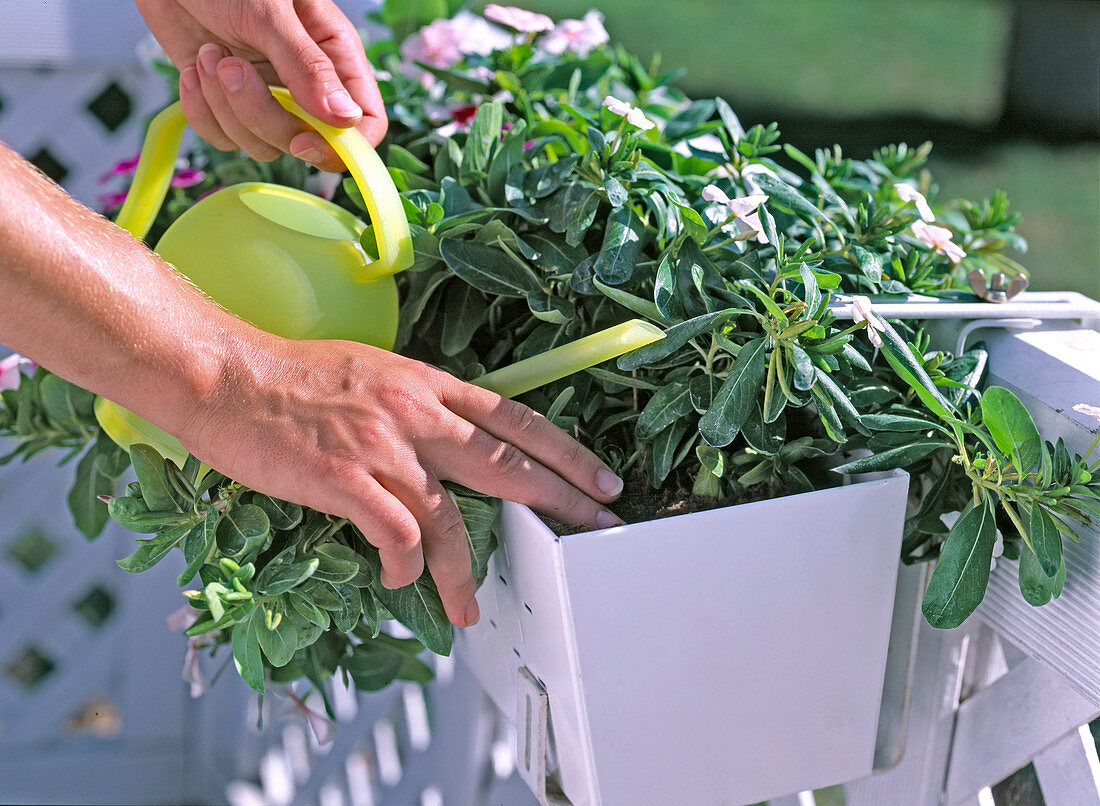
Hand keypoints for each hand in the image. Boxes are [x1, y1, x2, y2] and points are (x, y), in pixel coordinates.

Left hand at [134, 0, 386, 169]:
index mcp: (334, 57)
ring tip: (210, 55)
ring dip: (224, 106)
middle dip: (261, 115)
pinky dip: (201, 110)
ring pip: (261, 145)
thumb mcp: (270, 10)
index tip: (303, 140)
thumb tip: (346, 118)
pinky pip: (222, 137)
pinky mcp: (226, 102)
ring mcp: (266, 96)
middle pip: (305, 141)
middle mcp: (305, 85)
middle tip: (232, 67)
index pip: (365, 124)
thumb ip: (307, 66)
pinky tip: (193, 70)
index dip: (341, 147)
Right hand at [178, 335, 624, 628]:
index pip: (516, 419)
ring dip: (464, 572)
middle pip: (508, 463)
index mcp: (426, 385)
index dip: (565, 452)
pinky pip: (397, 538)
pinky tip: (400, 579)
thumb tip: (444, 441)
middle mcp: (416, 412)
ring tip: (468, 607)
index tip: (600, 479)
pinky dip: (405, 568)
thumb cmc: (289, 377)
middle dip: (562, 499)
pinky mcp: (346, 480)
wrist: (225, 375)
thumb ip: (415, 406)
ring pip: (451, 519)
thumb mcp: (372, 374)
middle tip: (600, 528)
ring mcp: (383, 447)